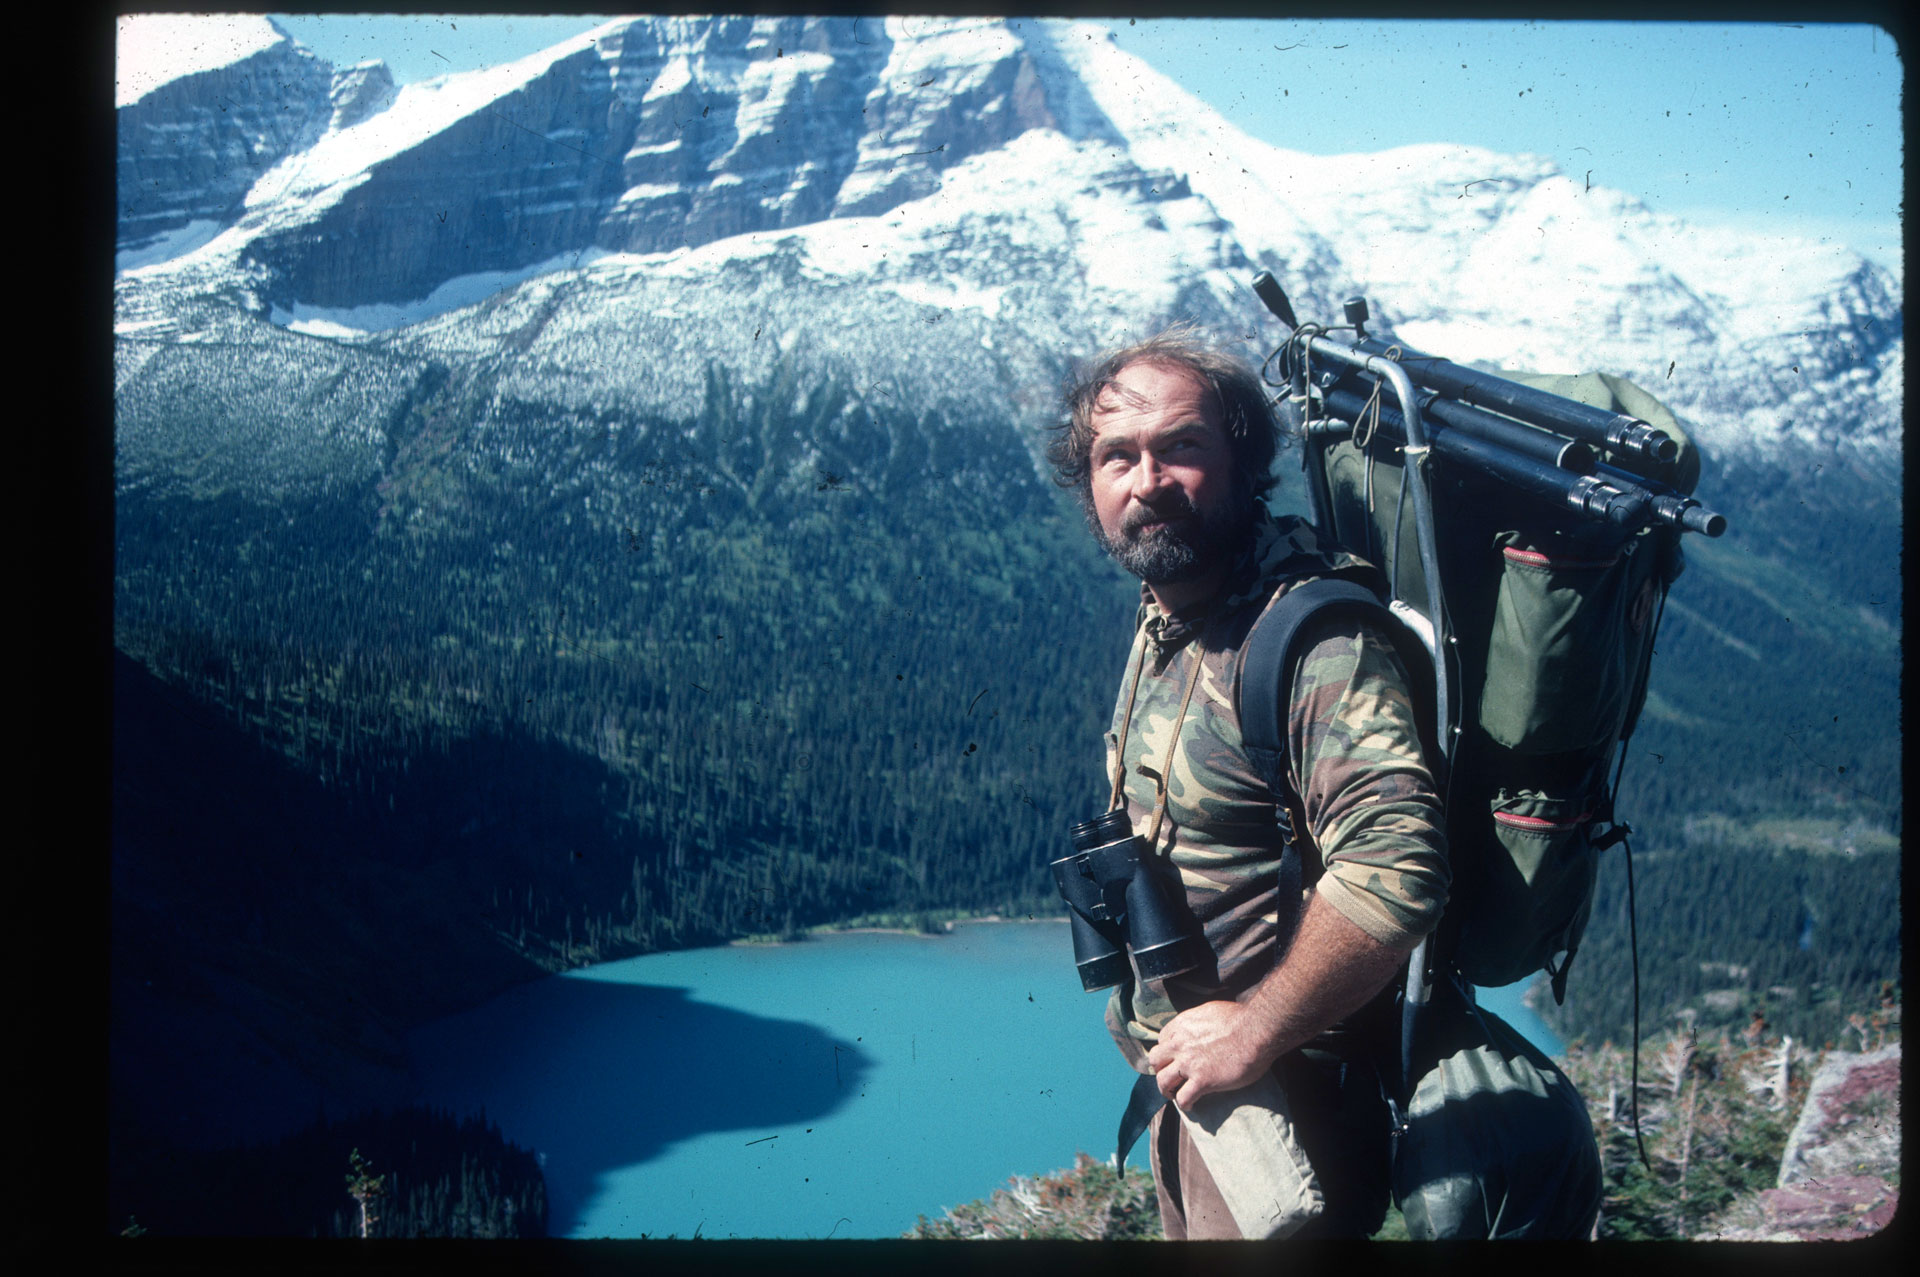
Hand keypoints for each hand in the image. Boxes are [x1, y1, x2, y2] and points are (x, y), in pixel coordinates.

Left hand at [1145, 1000, 1273, 1110]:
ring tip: (1175, 1094)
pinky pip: (1183, 1098)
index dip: (1168, 1051)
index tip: (1175, 1059)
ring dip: (1167, 1090)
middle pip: (1156, 1060)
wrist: (1256, 1031)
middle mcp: (1180, 1043)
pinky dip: (1186, 1104)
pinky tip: (1192, 1105)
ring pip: (1163, 1081)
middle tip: (1171, 1077)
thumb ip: (1199, 1021)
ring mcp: (1189, 1063)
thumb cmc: (1241, 1019)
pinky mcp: (1202, 1081)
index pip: (1162, 1040)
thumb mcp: (1211, 1011)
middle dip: (1161, 1069)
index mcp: (1182, 1025)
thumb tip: (1201, 1026)